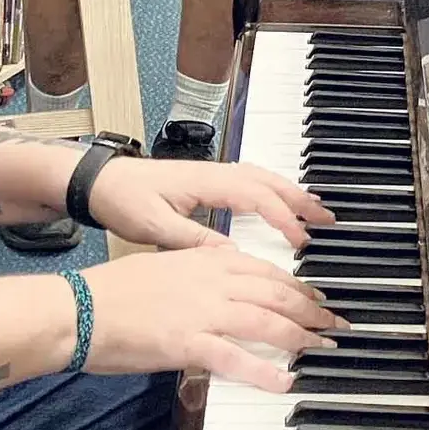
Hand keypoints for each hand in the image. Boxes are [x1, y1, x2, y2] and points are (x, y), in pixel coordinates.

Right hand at [80, 247, 338, 389]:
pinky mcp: (187, 343)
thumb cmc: (114, 292)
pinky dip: (264, 371)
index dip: (297, 285)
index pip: (265, 270)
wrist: (80, 308)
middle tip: (334, 323)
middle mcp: (211, 281)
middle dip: (312, 309)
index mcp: (206, 260)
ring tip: (322, 347)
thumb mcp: (165, 265)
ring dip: (301, 336)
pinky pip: (235, 359)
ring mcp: (202, 312)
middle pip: (276, 293)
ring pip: (266, 321)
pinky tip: (285, 381)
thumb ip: (198, 267)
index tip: (315, 296)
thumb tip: (223, 273)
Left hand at [88, 158, 330, 249]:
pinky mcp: (208, 181)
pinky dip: (272, 191)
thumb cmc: (123, 200)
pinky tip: (279, 205)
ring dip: (290, 193)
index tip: (301, 239)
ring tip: (315, 212)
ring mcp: (213, 174)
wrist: (100, 181)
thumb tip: (233, 255)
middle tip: (328, 219)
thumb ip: (193, 241)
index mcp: (206, 182)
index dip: (282, 217)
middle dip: (300, 199)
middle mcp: (215, 173)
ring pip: (263, 178)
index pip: (256, 196)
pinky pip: (251, 182)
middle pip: (269, 181)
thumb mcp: (155, 227)